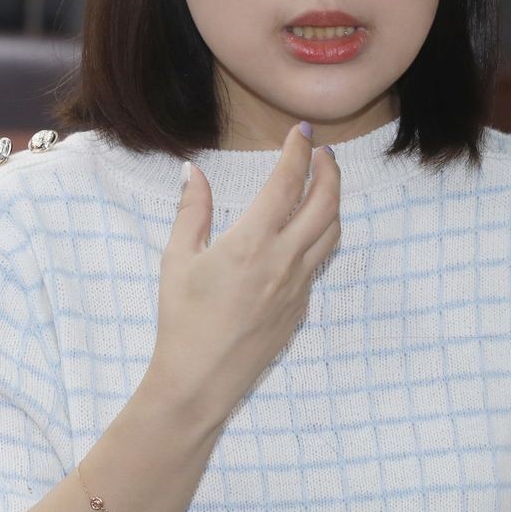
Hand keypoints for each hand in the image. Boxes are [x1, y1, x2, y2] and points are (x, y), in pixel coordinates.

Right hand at [142, 122, 340, 431]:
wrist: (200, 380)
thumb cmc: (182, 319)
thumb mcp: (177, 258)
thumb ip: (191, 210)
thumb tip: (191, 172)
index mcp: (252, 242)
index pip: (288, 182)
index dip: (299, 150)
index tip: (303, 131)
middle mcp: (284, 260)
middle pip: (326, 203)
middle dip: (329, 170)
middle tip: (323, 152)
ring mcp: (298, 285)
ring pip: (332, 232)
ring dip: (332, 201)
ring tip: (323, 184)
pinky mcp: (300, 307)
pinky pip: (319, 261)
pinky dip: (321, 234)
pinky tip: (306, 229)